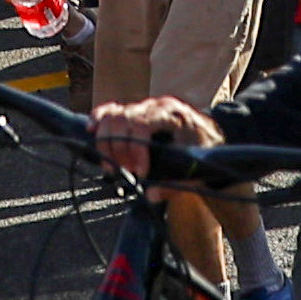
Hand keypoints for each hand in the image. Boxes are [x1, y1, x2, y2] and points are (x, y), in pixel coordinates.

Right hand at [88, 94, 221, 181]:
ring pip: (113, 114)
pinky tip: (91, 132)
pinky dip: (99, 120)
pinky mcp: (134, 111)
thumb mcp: (195, 166)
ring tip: (111, 166)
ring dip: (106, 141)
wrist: (209, 134)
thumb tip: (151, 195)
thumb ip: (175, 183)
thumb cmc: (203, 148)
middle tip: (121, 172)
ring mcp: (143, 106)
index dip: (135, 149)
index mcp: (172, 114)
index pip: (143, 124)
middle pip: (123, 119)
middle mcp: (155, 105)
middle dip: (118, 149)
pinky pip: (110, 109)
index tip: (140, 173)